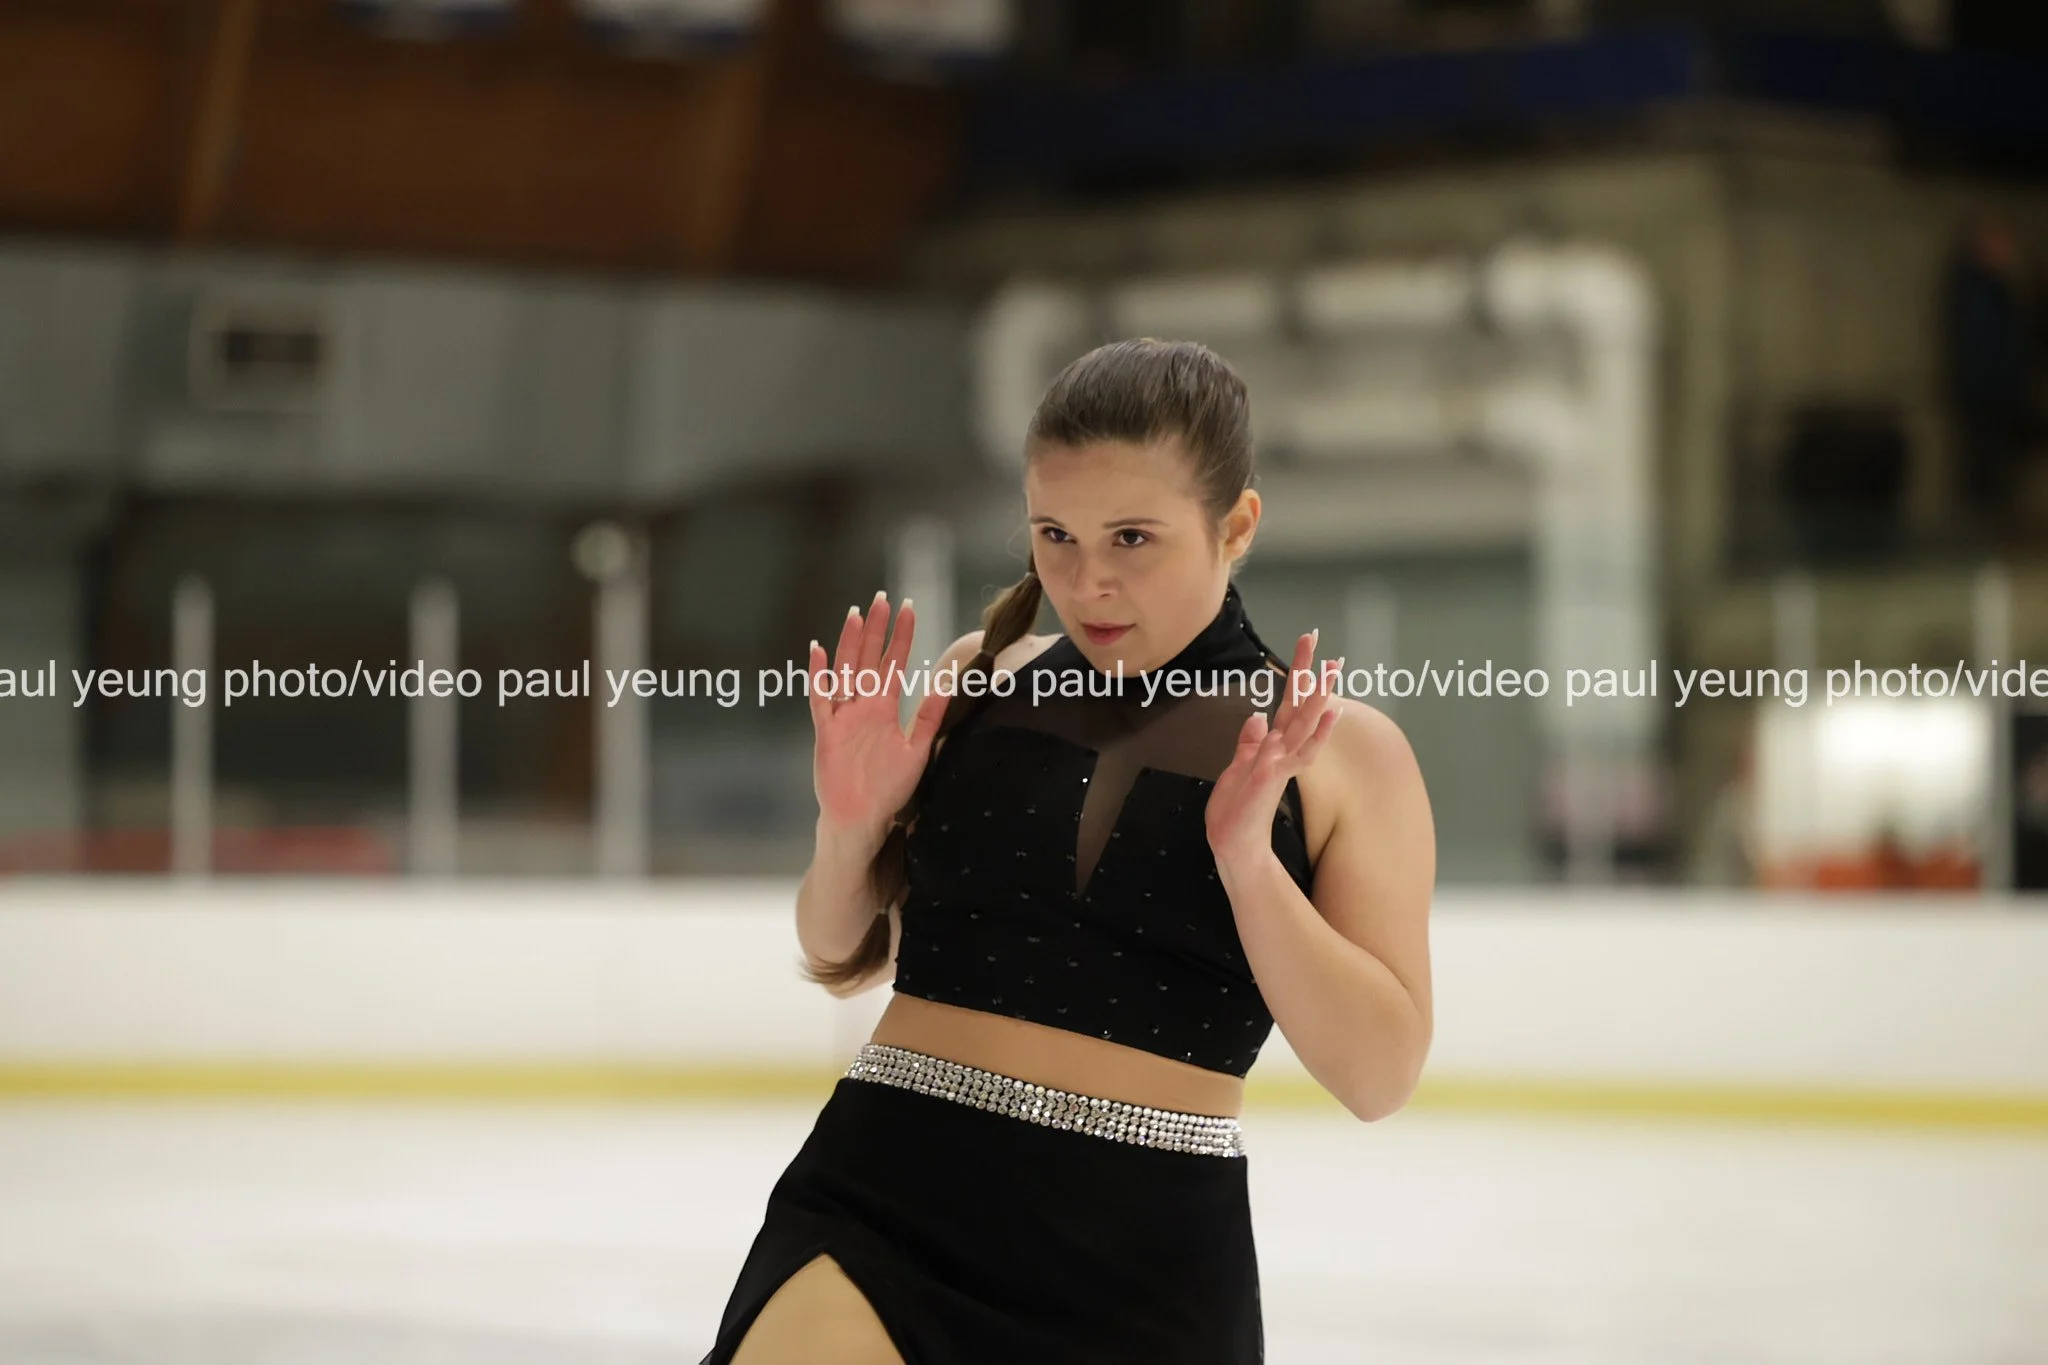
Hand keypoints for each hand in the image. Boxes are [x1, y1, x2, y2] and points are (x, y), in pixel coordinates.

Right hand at [808, 590, 949, 833]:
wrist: (863, 818)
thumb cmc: (889, 788)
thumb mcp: (918, 748)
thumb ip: (930, 715)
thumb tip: (949, 682)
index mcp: (885, 707)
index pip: (894, 663)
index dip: (901, 635)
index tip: (908, 607)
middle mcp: (863, 706)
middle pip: (869, 658)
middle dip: (876, 628)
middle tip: (882, 598)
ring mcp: (843, 716)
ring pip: (845, 671)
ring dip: (850, 643)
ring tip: (856, 614)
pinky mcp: (826, 732)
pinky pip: (822, 699)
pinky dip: (820, 675)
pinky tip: (818, 651)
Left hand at [1206, 630, 1341, 867]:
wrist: (1233, 844)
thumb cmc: (1236, 810)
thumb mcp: (1237, 767)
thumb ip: (1249, 742)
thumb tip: (1257, 717)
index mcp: (1272, 745)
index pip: (1288, 703)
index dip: (1297, 675)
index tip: (1308, 647)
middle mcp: (1282, 750)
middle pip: (1299, 704)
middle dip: (1307, 672)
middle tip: (1314, 637)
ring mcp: (1282, 763)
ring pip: (1306, 723)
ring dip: (1319, 696)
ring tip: (1332, 668)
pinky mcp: (1276, 777)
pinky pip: (1300, 751)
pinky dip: (1317, 733)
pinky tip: (1330, 712)